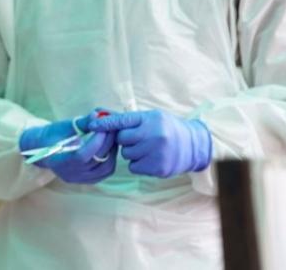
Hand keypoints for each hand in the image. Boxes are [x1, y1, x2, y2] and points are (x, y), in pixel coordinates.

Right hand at [20, 111, 117, 183]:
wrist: (42, 148)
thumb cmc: (52, 135)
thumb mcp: (63, 126)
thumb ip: (82, 122)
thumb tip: (98, 115)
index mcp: (59, 161)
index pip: (82, 155)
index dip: (96, 141)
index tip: (104, 127)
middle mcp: (70, 174)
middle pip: (96, 161)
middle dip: (108, 143)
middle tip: (113, 128)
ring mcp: (79, 179)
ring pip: (104, 168)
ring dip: (111, 151)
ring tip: (112, 137)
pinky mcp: (87, 180)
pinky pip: (104, 172)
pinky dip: (110, 159)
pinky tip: (110, 147)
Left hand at [86, 110, 211, 177]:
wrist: (194, 145)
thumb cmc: (167, 128)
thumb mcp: (151, 117)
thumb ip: (128, 119)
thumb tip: (98, 116)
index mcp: (151, 119)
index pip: (122, 121)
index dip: (105, 124)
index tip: (91, 126)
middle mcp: (154, 135)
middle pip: (121, 139)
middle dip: (125, 140)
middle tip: (138, 138)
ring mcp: (157, 153)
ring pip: (126, 154)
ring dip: (132, 152)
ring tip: (146, 148)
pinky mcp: (158, 168)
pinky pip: (134, 167)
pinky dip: (138, 164)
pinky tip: (150, 158)